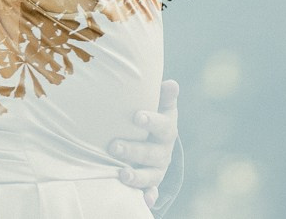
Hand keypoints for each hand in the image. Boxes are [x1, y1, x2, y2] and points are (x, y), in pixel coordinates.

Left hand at [110, 79, 178, 204]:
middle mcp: (163, 152)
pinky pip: (151, 192)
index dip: (151, 121)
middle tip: (113, 146)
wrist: (156, 139)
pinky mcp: (151, 183)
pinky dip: (148, 197)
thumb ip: (164, 96)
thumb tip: (171, 84)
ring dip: (137, 177)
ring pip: (150, 176)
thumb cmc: (152, 116)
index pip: (162, 126)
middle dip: (133, 150)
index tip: (137, 116)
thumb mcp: (160, 105)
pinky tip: (143, 201)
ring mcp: (158, 169)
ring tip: (122, 174)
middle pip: (151, 153)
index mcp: (167, 130)